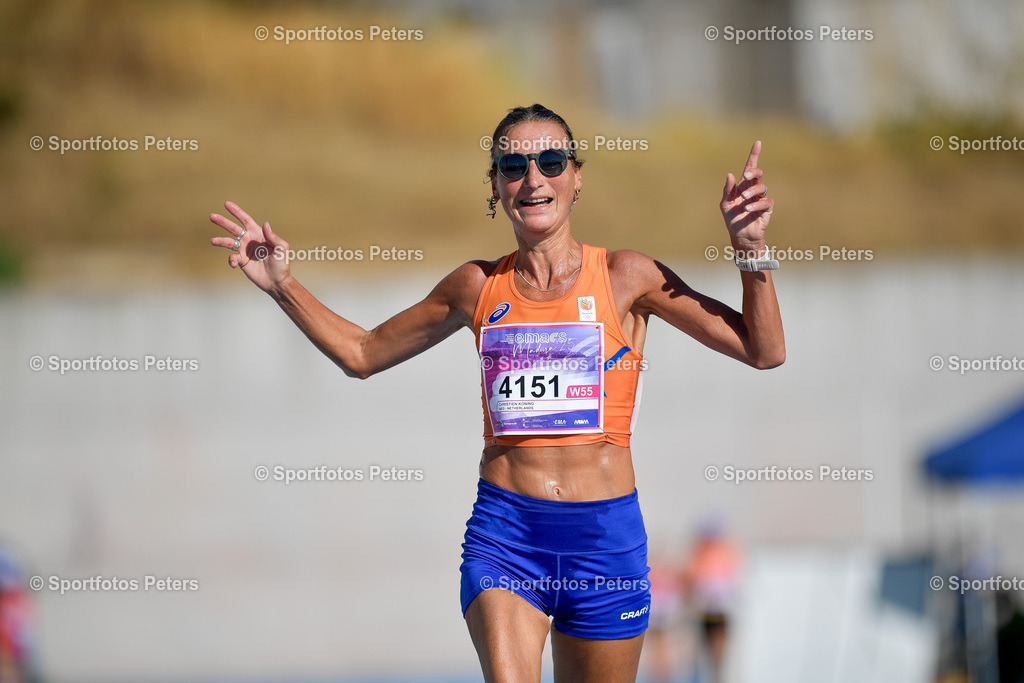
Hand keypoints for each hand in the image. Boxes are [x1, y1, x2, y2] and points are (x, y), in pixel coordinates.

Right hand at [209, 201, 290, 292]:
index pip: (245, 220)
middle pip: (233, 228)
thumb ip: (273, 236)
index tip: (226, 204)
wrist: (277, 281)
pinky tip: (235, 263)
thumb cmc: (281, 263)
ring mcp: (244, 251)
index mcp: (258, 233)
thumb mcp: (281, 248)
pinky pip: (232, 258)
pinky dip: (231, 260)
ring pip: (228, 242)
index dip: (236, 212)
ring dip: (220, 241)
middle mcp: (249, 240)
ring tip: (213, 241)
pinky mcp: (241, 261)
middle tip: (212, 216)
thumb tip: (265, 224)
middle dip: (223, 222)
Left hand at [720, 140, 773, 256]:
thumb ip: (727, 190)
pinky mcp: (766, 208)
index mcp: (742, 186)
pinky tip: (747, 209)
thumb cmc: (732, 218)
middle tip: (746, 176)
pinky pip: (766, 202)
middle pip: (758, 174)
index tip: (758, 142)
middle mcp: (753, 190)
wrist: (740, 235)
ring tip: (743, 199)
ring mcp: (760, 198)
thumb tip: (730, 174)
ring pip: (762, 188)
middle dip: (753, 173)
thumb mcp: (725, 204)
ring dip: (752, 192)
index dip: (754, 155)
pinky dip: (756, 205)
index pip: (750, 168)